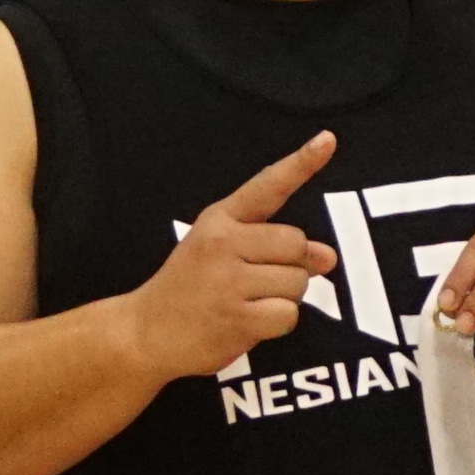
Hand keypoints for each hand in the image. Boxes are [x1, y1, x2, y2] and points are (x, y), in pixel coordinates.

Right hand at [131, 132, 340, 378]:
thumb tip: (329, 257)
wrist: (144, 333)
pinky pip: (289, 315)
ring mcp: (229, 281)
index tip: (328, 140)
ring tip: (245, 303)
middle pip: (297, 243)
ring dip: (283, 299)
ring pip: (298, 283)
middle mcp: (223, 243)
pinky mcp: (237, 318)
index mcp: (219, 220)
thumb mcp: (219, 252)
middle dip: (291, 267)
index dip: (302, 163)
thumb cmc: (190, 289)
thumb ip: (274, 247)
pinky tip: (246, 323)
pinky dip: (276, 324)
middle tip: (255, 283)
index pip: (267, 186)